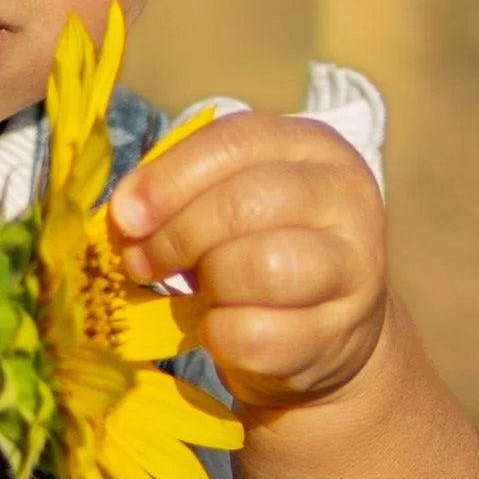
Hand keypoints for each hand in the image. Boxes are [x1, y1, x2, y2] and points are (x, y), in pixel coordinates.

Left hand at [108, 112, 387, 416]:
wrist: (326, 330)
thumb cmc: (259, 250)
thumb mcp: (230, 200)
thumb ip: (181, 191)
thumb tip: (125, 212)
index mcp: (315, 148)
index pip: (237, 142)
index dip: (171, 178)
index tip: (125, 215)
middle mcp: (346, 199)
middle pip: (248, 203)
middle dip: (179, 235)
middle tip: (142, 262)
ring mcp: (354, 268)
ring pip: (262, 267)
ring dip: (208, 283)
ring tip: (194, 292)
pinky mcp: (339, 333)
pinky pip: (258, 335)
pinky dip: (220, 335)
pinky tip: (219, 328)